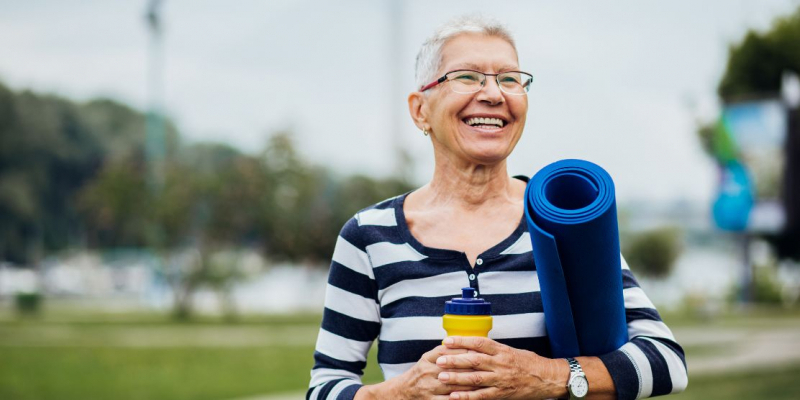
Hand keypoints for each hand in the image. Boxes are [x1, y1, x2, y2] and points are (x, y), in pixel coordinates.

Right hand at [367, 344, 479, 399]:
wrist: (402, 392)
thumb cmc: (420, 373)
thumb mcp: (427, 358)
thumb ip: (443, 351)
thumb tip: (464, 341)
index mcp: (428, 358)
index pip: (450, 352)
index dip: (466, 351)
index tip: (481, 351)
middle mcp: (427, 372)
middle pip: (454, 368)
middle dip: (472, 368)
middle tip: (488, 367)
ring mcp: (428, 388)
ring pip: (453, 386)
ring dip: (470, 385)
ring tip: (485, 383)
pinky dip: (461, 399)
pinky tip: (472, 398)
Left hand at [435, 336, 567, 399]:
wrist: (548, 378)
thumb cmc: (529, 363)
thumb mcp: (512, 350)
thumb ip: (493, 349)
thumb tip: (473, 345)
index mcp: (502, 350)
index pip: (479, 343)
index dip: (462, 341)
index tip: (447, 341)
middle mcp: (501, 364)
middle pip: (474, 360)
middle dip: (455, 360)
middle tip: (439, 359)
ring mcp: (501, 380)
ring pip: (476, 378)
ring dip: (457, 378)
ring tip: (442, 377)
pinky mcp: (502, 394)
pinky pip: (482, 396)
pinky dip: (467, 397)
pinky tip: (454, 397)